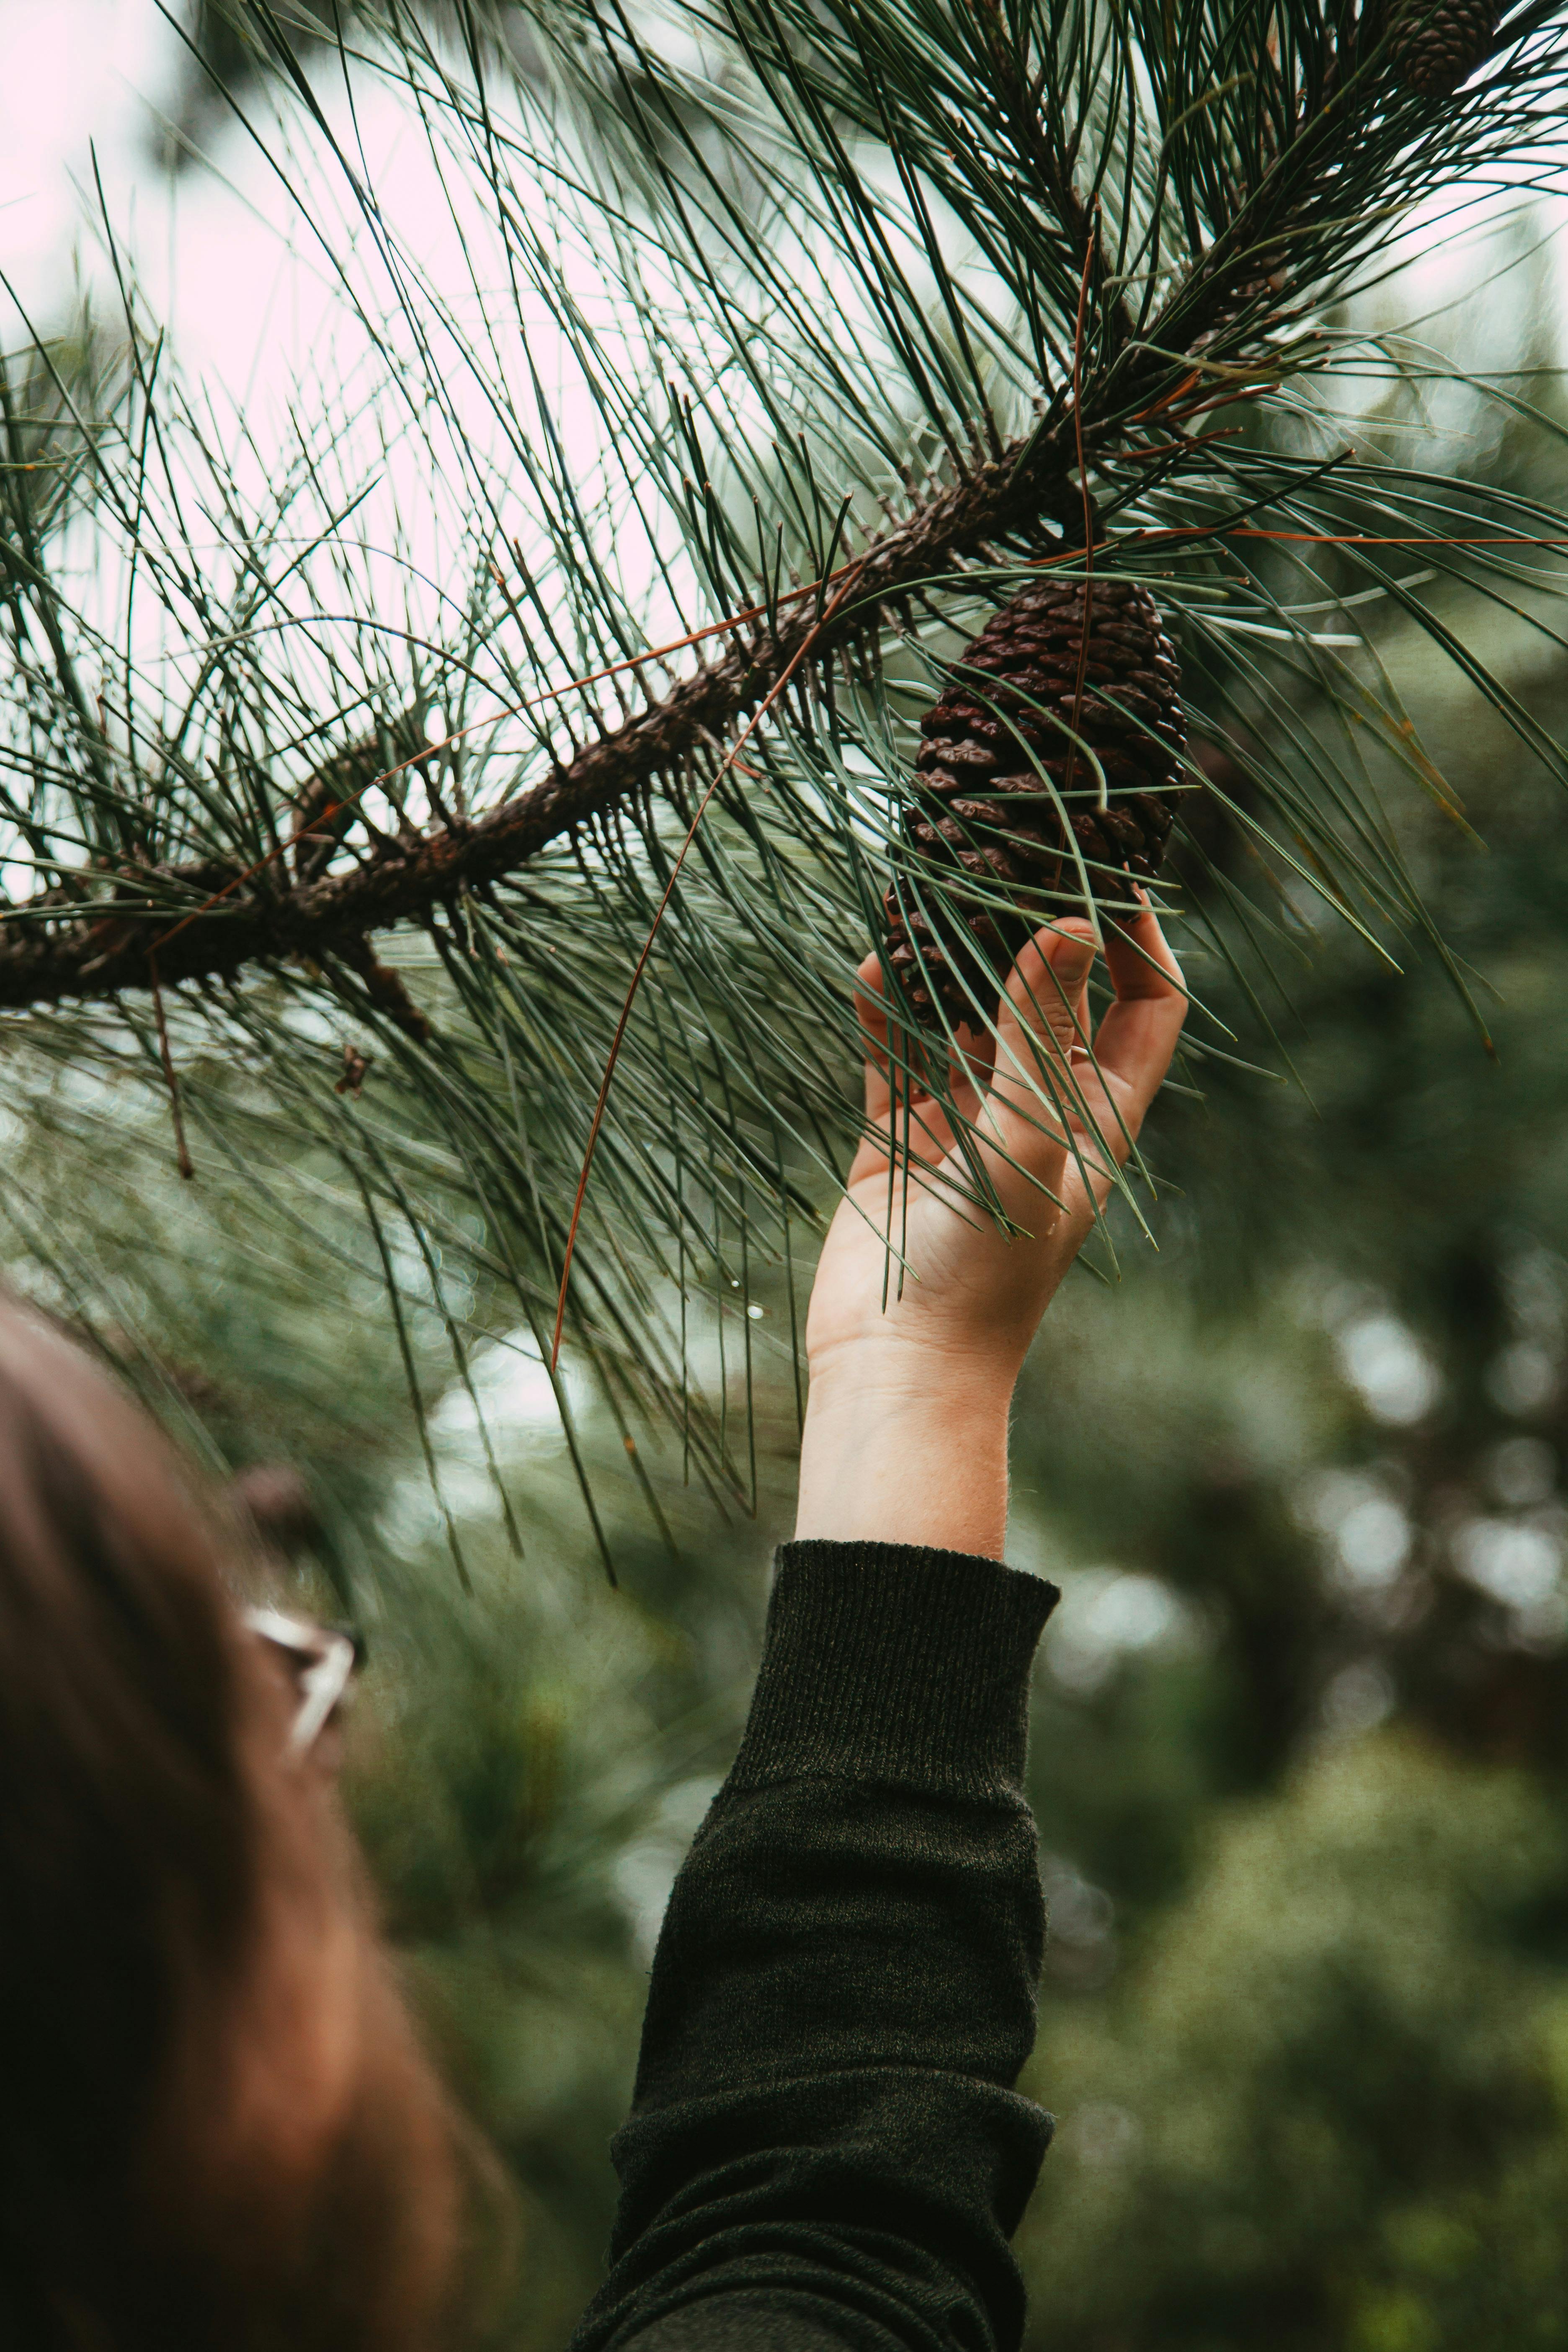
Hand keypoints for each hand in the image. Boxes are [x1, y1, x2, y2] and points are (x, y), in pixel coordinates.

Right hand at [794, 909, 1186, 1556]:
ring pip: (963, 1012)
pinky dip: (888, 1009)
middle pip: (1048, 993)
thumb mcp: (1026, 1135)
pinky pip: (895, 1052)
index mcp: (1097, 1115)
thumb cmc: (986, 1268)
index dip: (1137, 939)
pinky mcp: (897, 1136)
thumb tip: (1069, 922)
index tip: (1107, 873)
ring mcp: (964, 1120)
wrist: (900, 1364)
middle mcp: (1037, 1108)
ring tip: (931, 885)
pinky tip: (876, 961)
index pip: (1145, 1005)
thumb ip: (1039, 1030)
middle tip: (1006, 851)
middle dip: (1029, 926)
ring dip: (948, 956)